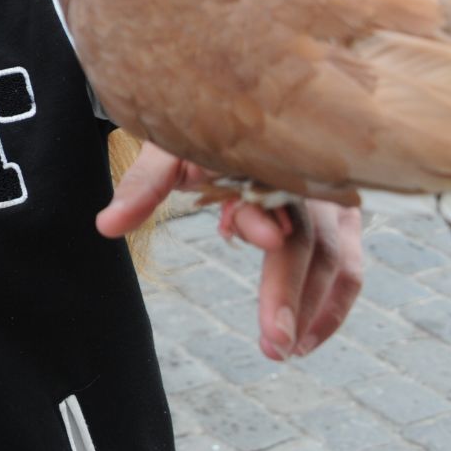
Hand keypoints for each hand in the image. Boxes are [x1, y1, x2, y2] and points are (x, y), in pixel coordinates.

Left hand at [98, 141, 363, 360]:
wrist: (238, 101)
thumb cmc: (202, 126)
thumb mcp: (170, 147)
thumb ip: (145, 185)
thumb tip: (105, 226)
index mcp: (269, 154)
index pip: (273, 197)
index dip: (259, 227)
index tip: (236, 245)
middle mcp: (310, 178)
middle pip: (312, 241)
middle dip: (293, 294)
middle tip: (273, 344)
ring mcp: (334, 200)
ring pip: (337, 261)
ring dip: (316, 310)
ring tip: (283, 350)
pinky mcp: (343, 218)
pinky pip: (346, 267)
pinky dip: (331, 305)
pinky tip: (305, 339)